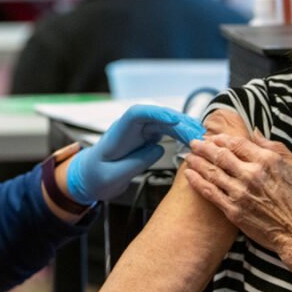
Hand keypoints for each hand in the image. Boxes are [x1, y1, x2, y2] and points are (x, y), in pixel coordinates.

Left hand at [67, 105, 204, 203]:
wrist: (89, 178)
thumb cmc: (95, 176)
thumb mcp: (112, 176)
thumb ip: (135, 162)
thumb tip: (159, 149)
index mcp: (118, 133)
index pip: (137, 114)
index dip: (156, 113)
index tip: (174, 119)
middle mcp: (131, 128)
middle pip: (157, 117)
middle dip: (179, 123)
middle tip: (197, 135)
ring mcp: (140, 131)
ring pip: (165, 123)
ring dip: (184, 128)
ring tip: (201, 138)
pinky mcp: (148, 138)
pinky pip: (167, 132)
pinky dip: (181, 135)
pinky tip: (193, 141)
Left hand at [183, 131, 291, 257]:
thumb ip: (275, 147)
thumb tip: (255, 133)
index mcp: (267, 161)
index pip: (236, 143)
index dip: (221, 138)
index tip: (213, 137)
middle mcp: (251, 174)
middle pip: (220, 155)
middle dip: (204, 147)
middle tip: (194, 143)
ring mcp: (240, 193)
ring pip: (211, 172)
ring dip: (197, 162)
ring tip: (188, 156)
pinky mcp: (233, 210)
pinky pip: (210, 192)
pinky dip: (197, 181)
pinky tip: (189, 175)